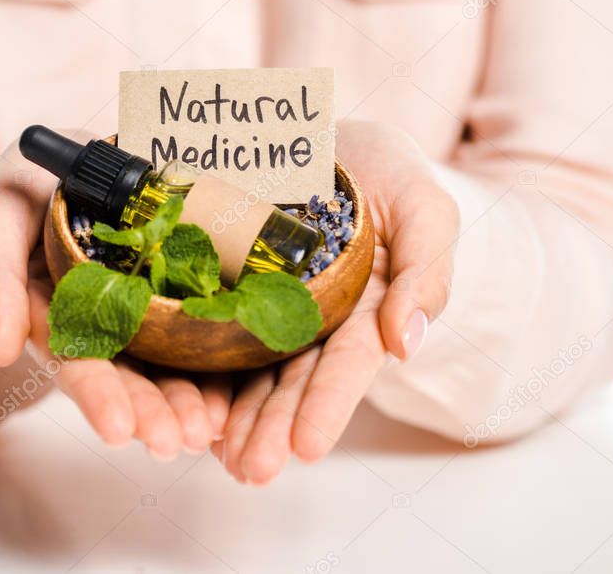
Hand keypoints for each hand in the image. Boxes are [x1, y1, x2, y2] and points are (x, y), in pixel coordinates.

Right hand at [0, 139, 229, 458]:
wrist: (70, 165)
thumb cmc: (22, 190)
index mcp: (52, 314)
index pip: (75, 362)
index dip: (96, 396)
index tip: (119, 431)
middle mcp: (99, 324)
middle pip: (128, 375)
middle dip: (152, 411)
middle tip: (179, 441)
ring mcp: (141, 312)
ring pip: (167, 364)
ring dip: (188, 401)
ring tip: (209, 430)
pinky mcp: (177, 292)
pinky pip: (200, 331)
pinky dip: (217, 365)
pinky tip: (233, 395)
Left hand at [213, 120, 460, 483]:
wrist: (330, 140)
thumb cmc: (390, 176)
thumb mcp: (425, 211)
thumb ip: (426, 270)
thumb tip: (406, 340)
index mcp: (367, 310)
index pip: (348, 364)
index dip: (328, 405)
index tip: (307, 448)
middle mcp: (317, 320)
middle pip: (293, 380)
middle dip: (273, 427)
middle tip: (249, 471)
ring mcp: (271, 306)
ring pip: (251, 368)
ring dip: (235, 415)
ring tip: (213, 455)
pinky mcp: (230, 285)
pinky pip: (213, 327)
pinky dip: (201, 367)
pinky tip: (186, 402)